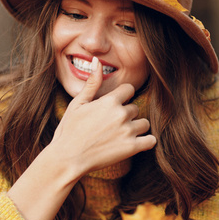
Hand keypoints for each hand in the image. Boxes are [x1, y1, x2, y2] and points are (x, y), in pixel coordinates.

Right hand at [50, 56, 156, 176]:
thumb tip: (97, 61)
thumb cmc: (69, 130)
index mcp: (109, 101)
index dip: (122, 97)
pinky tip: (136, 143)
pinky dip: (146, 142)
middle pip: (135, 108)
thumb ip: (92, 83)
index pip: (129, 90)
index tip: (115, 105)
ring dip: (136, 128)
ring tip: (121, 135)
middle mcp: (121, 114)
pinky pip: (151, 140)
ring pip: (144, 123)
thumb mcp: (77, 104)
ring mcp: (127, 131)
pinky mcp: (132, 148)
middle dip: (126, 115)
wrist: (67, 159)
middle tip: (111, 125)